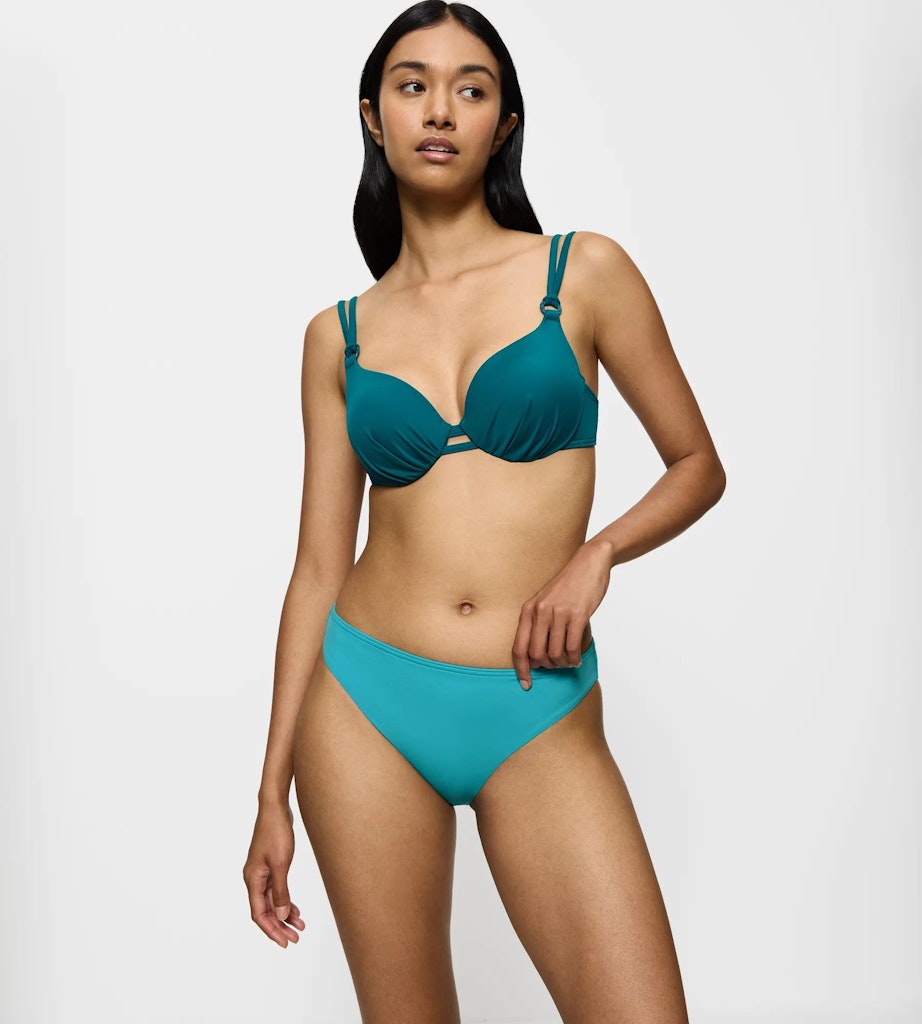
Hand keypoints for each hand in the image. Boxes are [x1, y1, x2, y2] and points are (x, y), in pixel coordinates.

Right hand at [243, 801, 304, 947]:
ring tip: (300, 926)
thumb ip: (281, 891)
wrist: (276, 809)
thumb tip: (282, 915)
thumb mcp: (281, 864)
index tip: (285, 943)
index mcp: (252, 880)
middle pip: (265, 910)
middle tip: (295, 938)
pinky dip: (285, 900)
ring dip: (284, 914)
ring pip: (272, 901)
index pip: (259, 914)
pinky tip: (295, 910)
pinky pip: (276, 890)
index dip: (271, 930)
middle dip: (279, 926)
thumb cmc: (276, 833)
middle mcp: (254, 879)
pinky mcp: (271, 865)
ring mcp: (262, 872)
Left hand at [512, 539, 611, 688]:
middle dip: (547, 666)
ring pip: (555, 653)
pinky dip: (575, 658)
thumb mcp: (545, 600)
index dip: (521, 670)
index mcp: (528, 610)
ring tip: (569, 661)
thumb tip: (537, 656)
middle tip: (557, 665)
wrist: (588, 563)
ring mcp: (559, 613)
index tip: (526, 684)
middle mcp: (540, 612)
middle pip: (536, 654)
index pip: (518, 647)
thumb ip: (538, 623)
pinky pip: (573, 647)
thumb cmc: (568, 585)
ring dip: (563, 663)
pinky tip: (577, 658)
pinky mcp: (578, 615)